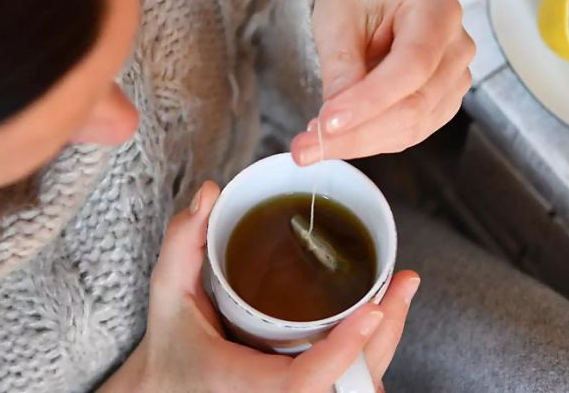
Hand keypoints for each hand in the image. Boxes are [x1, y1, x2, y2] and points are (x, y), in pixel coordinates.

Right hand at [98, 182, 420, 392]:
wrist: (169, 386)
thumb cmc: (171, 346)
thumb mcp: (167, 292)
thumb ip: (183, 242)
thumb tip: (211, 194)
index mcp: (244, 384)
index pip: (303, 381)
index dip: (344, 349)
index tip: (373, 309)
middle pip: (349, 383)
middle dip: (384, 336)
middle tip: (402, 285)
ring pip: (357, 385)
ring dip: (384, 341)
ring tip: (399, 293)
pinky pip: (348, 381)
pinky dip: (369, 351)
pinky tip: (381, 315)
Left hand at [291, 0, 474, 164]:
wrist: (371, 11)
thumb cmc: (358, 5)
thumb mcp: (337, 22)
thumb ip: (340, 68)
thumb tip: (335, 120)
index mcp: (437, 11)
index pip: (412, 66)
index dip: (370, 100)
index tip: (328, 123)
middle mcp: (456, 48)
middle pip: (414, 106)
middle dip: (357, 132)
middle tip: (309, 146)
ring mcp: (454, 81)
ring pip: (411, 128)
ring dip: (359, 143)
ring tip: (314, 143)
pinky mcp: (442, 107)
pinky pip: (407, 136)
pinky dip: (369, 142)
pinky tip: (339, 137)